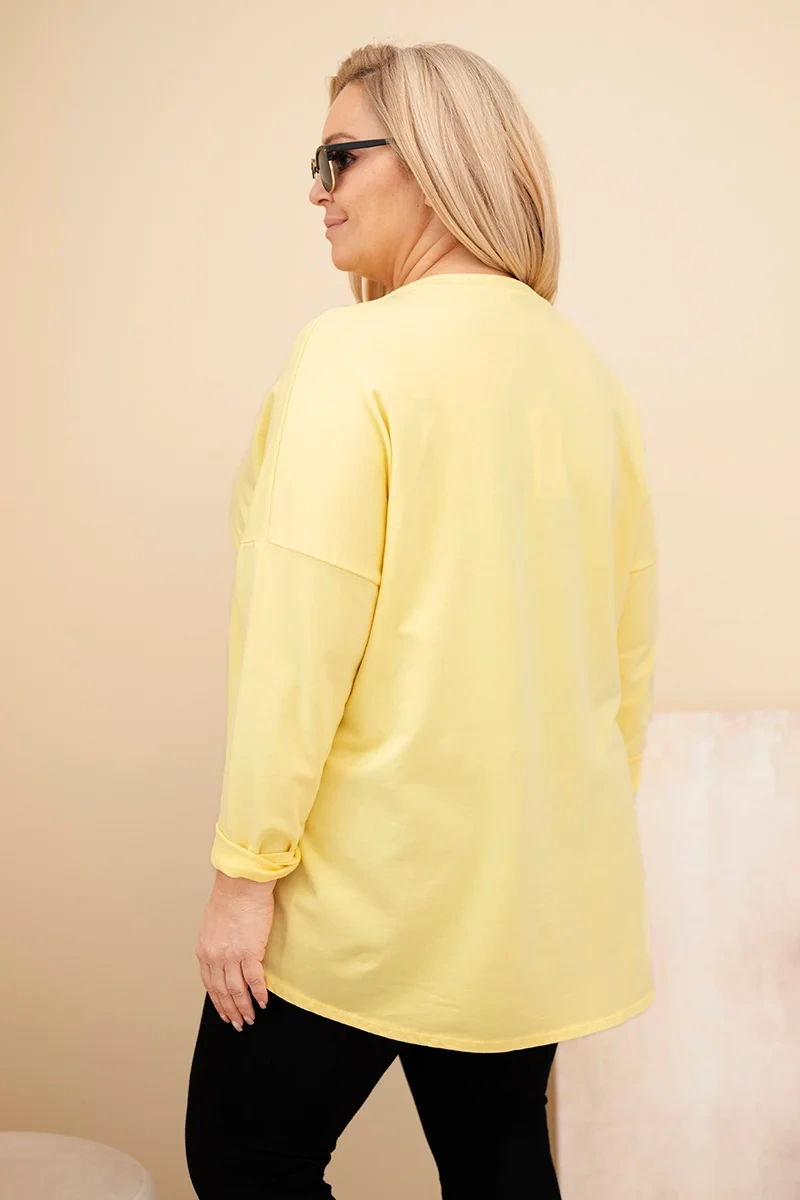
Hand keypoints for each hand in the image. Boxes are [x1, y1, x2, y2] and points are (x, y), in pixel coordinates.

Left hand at [195, 870, 275, 1030]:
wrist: (241, 884)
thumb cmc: (230, 897)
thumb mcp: (213, 924)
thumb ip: (216, 944)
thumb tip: (223, 957)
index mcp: (204, 950)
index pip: (209, 984)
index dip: (218, 1002)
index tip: (225, 1013)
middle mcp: (215, 956)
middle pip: (222, 992)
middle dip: (231, 1011)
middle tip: (239, 1023)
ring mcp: (232, 955)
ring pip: (237, 990)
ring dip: (244, 1007)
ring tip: (251, 1018)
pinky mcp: (250, 951)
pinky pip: (254, 980)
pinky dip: (258, 994)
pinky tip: (263, 1002)